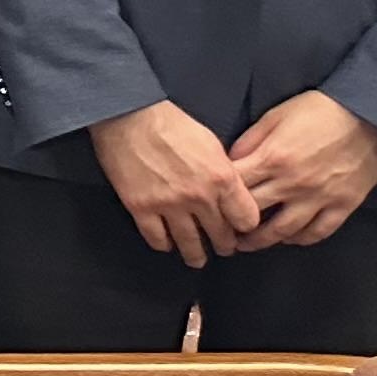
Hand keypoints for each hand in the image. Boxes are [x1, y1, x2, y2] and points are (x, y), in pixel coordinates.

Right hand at [85, 100, 259, 268]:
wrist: (129, 116)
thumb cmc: (171, 122)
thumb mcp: (211, 143)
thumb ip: (223, 171)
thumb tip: (228, 191)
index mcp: (222, 178)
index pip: (246, 219)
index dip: (246, 226)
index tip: (242, 229)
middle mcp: (199, 197)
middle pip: (221, 235)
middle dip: (225, 245)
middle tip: (223, 248)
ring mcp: (169, 205)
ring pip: (190, 243)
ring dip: (196, 255)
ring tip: (197, 259)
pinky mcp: (141, 208)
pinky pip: (157, 238)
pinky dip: (164, 244)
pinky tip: (167, 244)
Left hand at [228, 90, 376, 249]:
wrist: (372, 114)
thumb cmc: (321, 110)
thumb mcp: (276, 116)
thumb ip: (250, 141)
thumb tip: (229, 161)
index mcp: (273, 159)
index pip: (235, 187)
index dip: (218, 196)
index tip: (210, 204)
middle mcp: (293, 183)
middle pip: (253, 213)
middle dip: (232, 224)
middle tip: (221, 230)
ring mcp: (320, 197)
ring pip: (283, 231)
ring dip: (261, 241)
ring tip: (247, 243)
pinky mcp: (344, 205)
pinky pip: (318, 232)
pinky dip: (300, 239)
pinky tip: (288, 238)